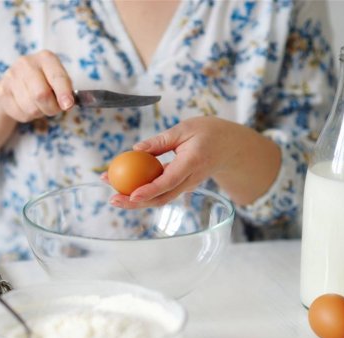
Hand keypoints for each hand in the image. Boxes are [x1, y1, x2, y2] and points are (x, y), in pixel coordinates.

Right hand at [0, 50, 73, 122]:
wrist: (16, 82)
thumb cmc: (45, 82)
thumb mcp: (59, 81)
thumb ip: (66, 90)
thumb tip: (67, 104)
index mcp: (45, 58)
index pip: (57, 77)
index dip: (63, 93)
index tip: (68, 105)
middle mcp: (26, 63)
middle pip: (41, 95)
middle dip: (51, 108)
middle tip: (54, 108)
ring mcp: (10, 76)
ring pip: (31, 108)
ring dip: (39, 113)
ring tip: (38, 105)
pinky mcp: (1, 92)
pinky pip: (20, 113)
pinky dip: (27, 116)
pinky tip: (26, 106)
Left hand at [106, 116, 280, 208]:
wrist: (231, 148)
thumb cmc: (209, 133)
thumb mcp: (185, 128)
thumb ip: (161, 140)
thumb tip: (136, 149)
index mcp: (193, 163)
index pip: (169, 181)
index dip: (149, 190)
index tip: (132, 194)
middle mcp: (190, 180)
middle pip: (161, 198)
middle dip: (135, 203)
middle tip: (113, 199)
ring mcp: (186, 186)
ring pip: (160, 199)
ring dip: (135, 201)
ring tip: (112, 196)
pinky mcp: (181, 186)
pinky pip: (161, 193)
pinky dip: (143, 193)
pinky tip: (124, 187)